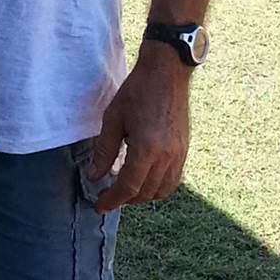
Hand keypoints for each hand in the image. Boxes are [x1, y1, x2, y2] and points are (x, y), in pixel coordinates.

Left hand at [88, 46, 191, 209]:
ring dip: (143, 196)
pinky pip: (174, 180)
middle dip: (125, 199)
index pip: (129, 187)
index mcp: (147, 149)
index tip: (100, 206)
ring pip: (162, 191)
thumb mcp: (113, 119)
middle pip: (146, 193)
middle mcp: (167, 156)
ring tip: (125, 190)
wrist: (167, 73)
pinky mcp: (184, 149)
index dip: (113, 200)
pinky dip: (158, 187)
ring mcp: (179, 154)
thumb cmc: (137, 91)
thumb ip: (104, 151)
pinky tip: (145, 180)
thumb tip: (95, 177)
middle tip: (108, 196)